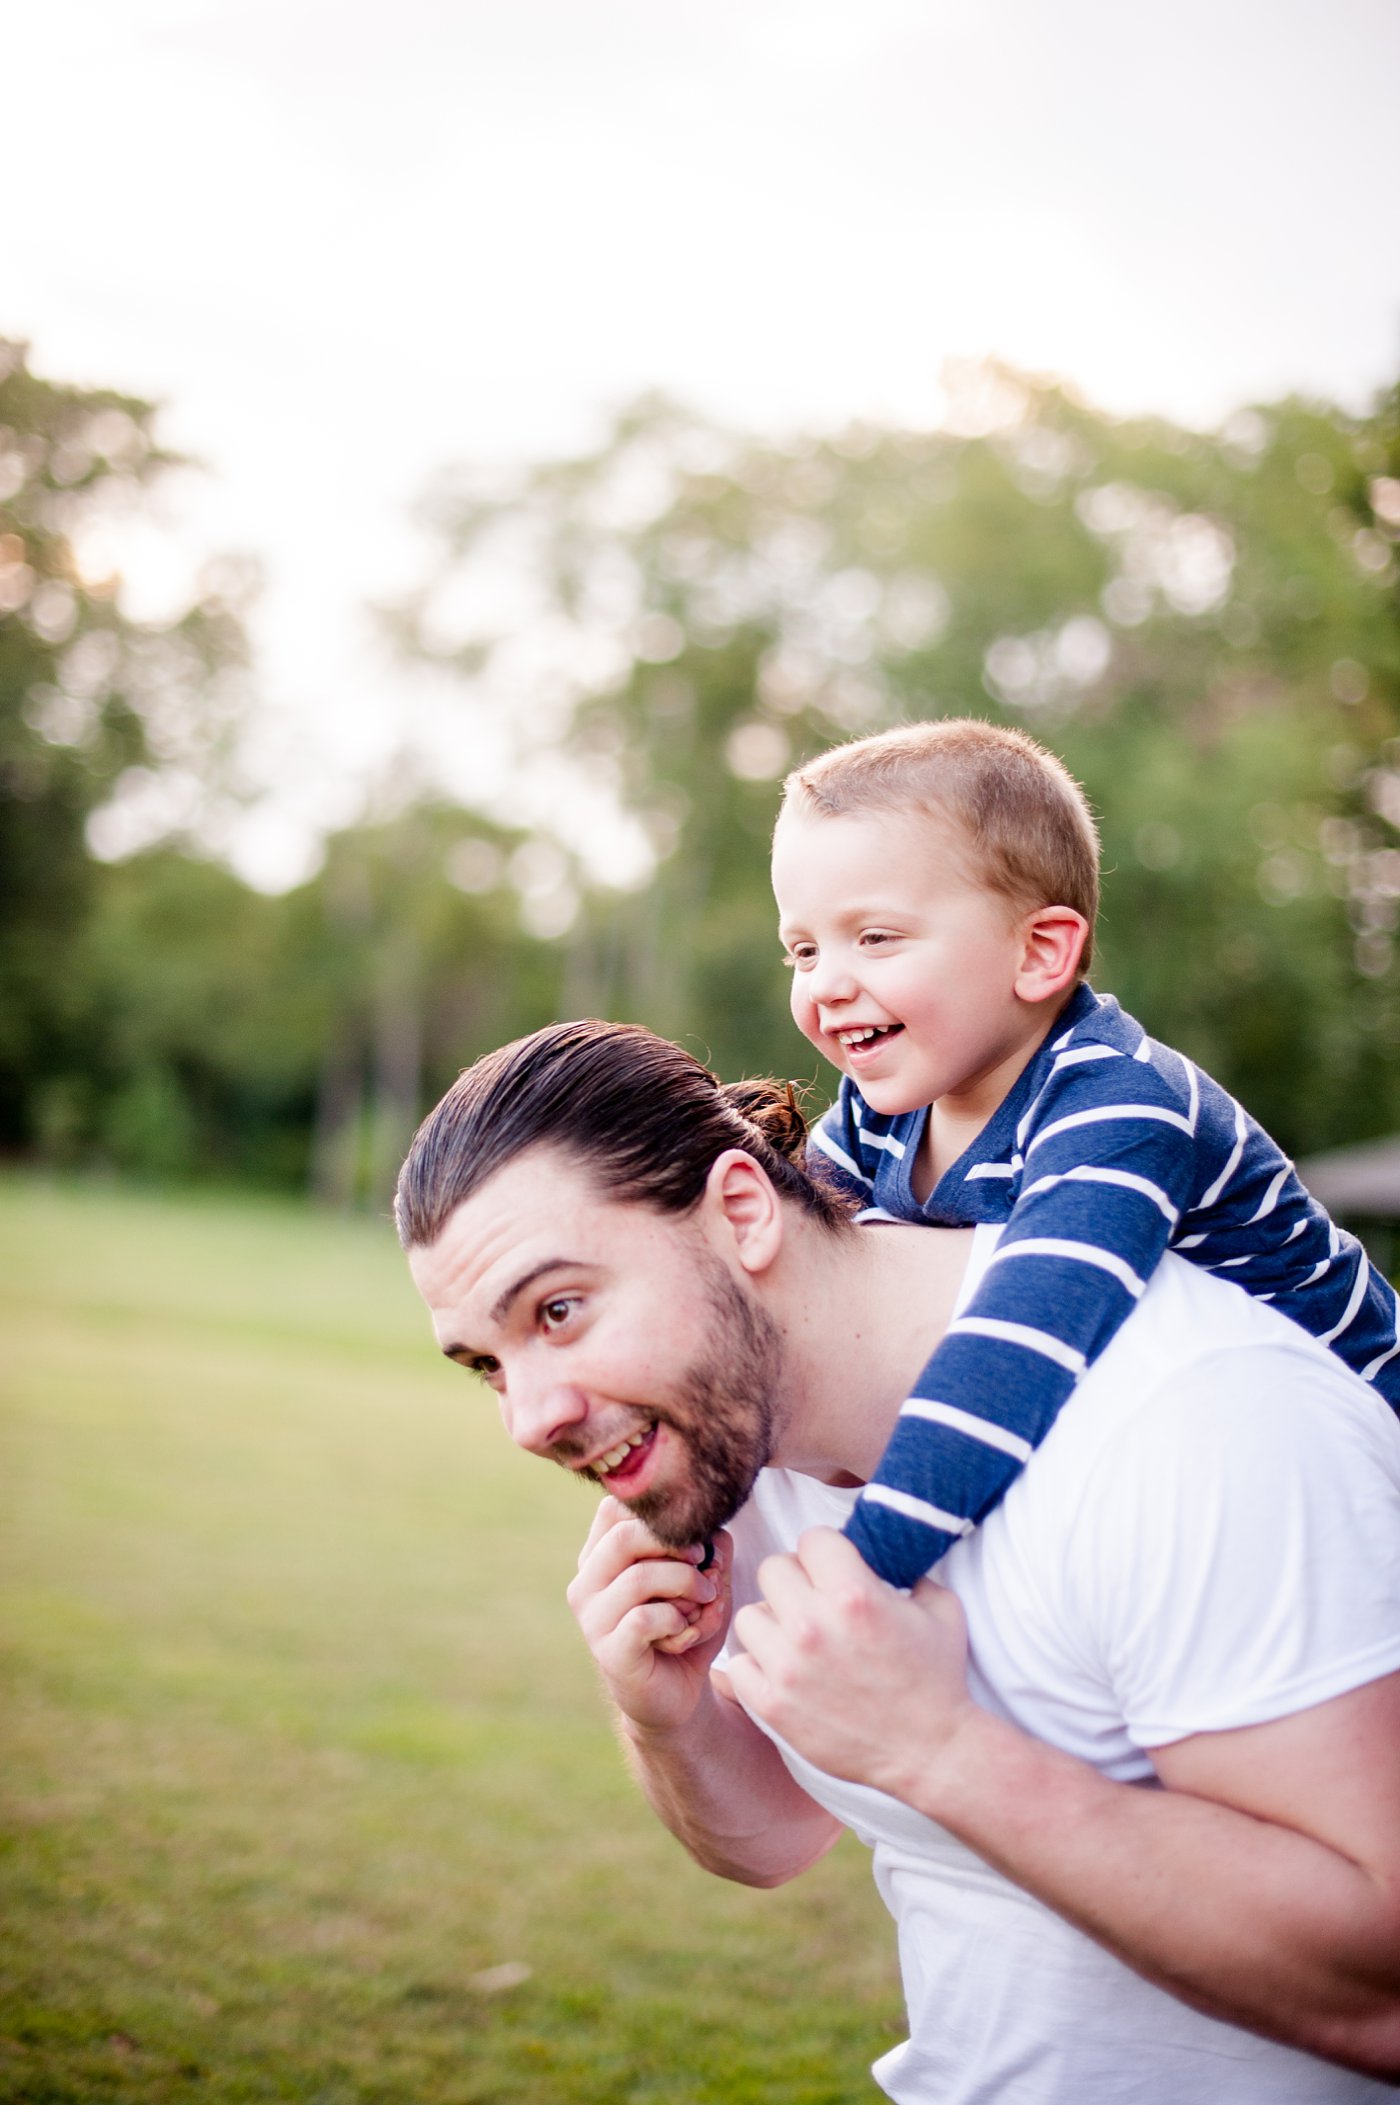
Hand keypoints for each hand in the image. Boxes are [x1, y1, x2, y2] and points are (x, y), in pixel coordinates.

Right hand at [566, 1497, 733, 1735]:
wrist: (680, 1693)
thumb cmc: (687, 1623)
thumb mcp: (704, 1577)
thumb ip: (710, 1546)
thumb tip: (714, 1532)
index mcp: (601, 1555)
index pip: (616, 1508)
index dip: (660, 1515)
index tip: (694, 1539)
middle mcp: (587, 1582)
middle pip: (625, 1535)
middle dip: (677, 1546)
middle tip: (704, 1566)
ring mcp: (592, 1618)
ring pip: (640, 1577)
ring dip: (686, 1586)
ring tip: (703, 1603)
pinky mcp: (608, 1651)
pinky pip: (645, 1619)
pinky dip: (677, 1621)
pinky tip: (685, 1633)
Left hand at [728, 1527, 981, 1801]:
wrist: (931, 1752)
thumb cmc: (937, 1677)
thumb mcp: (940, 1608)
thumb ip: (906, 1571)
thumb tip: (883, 1550)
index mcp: (855, 1594)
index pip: (811, 1539)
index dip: (826, 1552)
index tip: (835, 1570)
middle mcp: (813, 1625)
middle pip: (772, 1569)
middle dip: (795, 1581)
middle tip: (813, 1602)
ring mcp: (788, 1667)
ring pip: (748, 1615)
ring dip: (771, 1623)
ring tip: (796, 1640)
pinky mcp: (772, 1705)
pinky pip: (738, 1665)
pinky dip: (757, 1666)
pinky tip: (784, 1672)